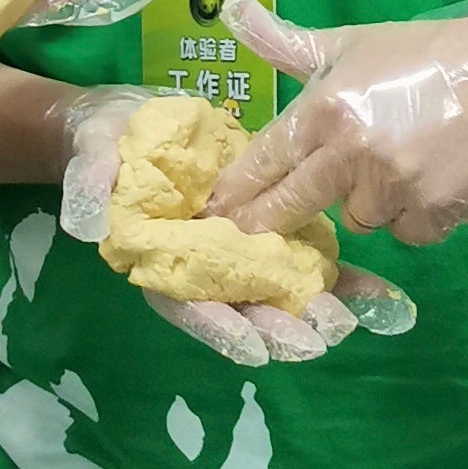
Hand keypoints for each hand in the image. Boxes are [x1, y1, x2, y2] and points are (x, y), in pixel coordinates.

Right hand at [49, 81, 369, 369]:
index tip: (251, 345)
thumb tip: (87, 221)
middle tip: (319, 336)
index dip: (218, 327)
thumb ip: (87, 187)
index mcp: (160, 262)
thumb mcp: (90, 157)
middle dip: (280, 327)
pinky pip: (308, 260)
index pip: (187, 305)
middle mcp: (202, 270)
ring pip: (281, 293)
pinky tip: (380, 294)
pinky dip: (343, 279)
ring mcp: (238, 256)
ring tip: (355, 319)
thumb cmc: (105, 145)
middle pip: (242, 311)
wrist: (130, 123)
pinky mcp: (269, 233)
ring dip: (318, 310)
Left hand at [204, 0, 467, 250]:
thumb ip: (290, 44)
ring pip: (359, 218)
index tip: (210, 213)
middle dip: (271, 221)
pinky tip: (436, 181)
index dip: (235, 191)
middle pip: (294, 205)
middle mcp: (352, 151)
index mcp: (326, 106)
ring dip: (370, 203)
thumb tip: (230, 10)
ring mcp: (395, 187)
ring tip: (402, 162)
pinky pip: (407, 233)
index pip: (266, 159)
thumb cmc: (432, 53)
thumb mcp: (355, 42)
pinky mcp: (436, 213)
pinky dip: (417, 217)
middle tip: (252, 234)